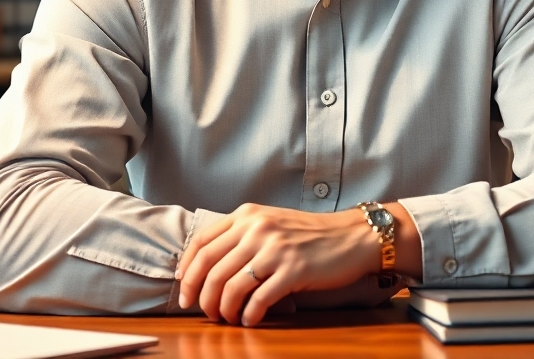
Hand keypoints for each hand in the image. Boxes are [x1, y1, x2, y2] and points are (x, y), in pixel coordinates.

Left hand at [175, 204, 378, 326]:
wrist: (348, 237)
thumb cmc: (307, 234)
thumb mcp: (269, 223)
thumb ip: (241, 235)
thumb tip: (206, 265)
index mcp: (247, 215)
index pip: (202, 241)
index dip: (188, 269)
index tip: (185, 289)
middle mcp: (257, 228)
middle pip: (211, 267)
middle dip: (201, 296)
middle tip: (205, 312)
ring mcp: (275, 249)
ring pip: (230, 286)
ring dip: (224, 309)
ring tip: (229, 318)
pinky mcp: (292, 270)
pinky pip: (258, 300)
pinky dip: (249, 315)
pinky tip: (251, 319)